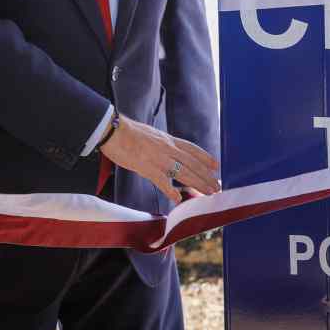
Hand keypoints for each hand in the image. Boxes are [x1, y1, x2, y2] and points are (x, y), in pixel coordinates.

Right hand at [100, 116, 219, 205]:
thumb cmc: (127, 132)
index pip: (192, 149)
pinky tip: (178, 199)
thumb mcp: (150, 134)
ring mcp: (158, 158)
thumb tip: (165, 148)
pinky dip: (171, 191)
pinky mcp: (147, 167)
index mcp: (167, 139)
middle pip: (192, 163)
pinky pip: (162, 181)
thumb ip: (160, 143)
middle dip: (206, 175)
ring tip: (209, 193)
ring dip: (198, 183)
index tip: (216, 165)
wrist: (113, 130)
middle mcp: (167, 148)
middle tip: (217, 186)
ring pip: (184, 172)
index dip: (205, 157)